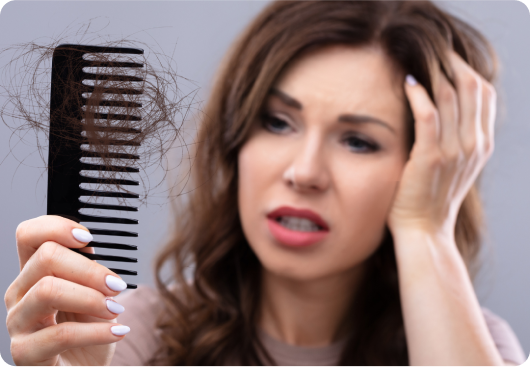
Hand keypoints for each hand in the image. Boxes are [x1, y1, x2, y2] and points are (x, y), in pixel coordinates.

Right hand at [4, 215, 128, 366]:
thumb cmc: (90, 330)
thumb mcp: (95, 293)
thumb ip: (88, 269)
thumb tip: (88, 245)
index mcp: (35, 273)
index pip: (29, 235)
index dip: (57, 227)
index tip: (88, 239)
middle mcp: (20, 293)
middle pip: (45, 258)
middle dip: (90, 269)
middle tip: (116, 285)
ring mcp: (18, 323)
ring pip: (48, 290)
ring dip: (91, 297)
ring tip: (116, 309)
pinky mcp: (24, 353)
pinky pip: (60, 334)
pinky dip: (97, 331)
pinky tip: (117, 331)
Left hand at [386, 50, 496, 237]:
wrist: (425, 230)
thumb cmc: (431, 198)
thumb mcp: (454, 166)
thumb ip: (456, 139)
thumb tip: (445, 112)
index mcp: (481, 144)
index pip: (484, 94)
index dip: (467, 71)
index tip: (448, 59)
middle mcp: (473, 144)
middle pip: (472, 88)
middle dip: (453, 65)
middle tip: (433, 52)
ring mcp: (454, 151)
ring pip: (452, 96)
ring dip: (435, 74)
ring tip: (419, 61)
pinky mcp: (431, 157)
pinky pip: (429, 115)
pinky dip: (419, 95)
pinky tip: (409, 83)